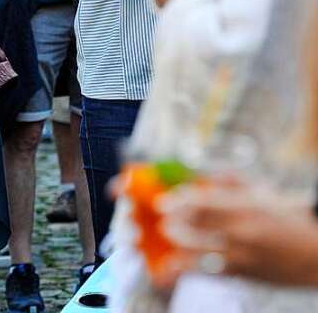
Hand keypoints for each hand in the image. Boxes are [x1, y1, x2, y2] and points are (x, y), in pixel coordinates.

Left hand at [158, 178, 317, 285]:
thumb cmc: (291, 220)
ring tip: (169, 235)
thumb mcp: (264, 193)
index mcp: (245, 208)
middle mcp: (241, 233)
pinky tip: (175, 263)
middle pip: (194, 227)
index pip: (200, 204)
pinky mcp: (244, 275)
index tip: (162, 203)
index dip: (176, 203)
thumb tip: (206, 177)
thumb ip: (233, 183)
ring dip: (178, 244)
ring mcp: (242, 256)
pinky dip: (188, 268)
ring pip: (196, 252)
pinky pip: (209, 273)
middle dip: (173, 223)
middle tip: (164, 220)